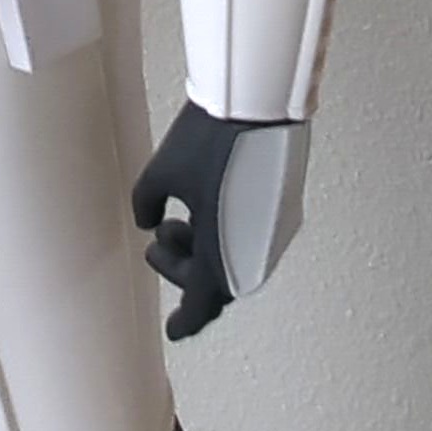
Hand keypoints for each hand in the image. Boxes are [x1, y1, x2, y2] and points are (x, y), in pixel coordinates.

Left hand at [132, 103, 312, 340]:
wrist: (258, 100)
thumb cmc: (210, 139)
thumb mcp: (160, 173)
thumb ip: (147, 205)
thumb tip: (146, 218)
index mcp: (222, 256)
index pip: (201, 304)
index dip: (184, 320)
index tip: (173, 330)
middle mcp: (255, 253)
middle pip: (216, 283)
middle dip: (184, 269)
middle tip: (160, 240)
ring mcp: (275, 232)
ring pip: (235, 259)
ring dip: (204, 248)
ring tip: (181, 215)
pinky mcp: (284, 209)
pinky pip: (251, 237)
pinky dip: (225, 233)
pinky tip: (209, 204)